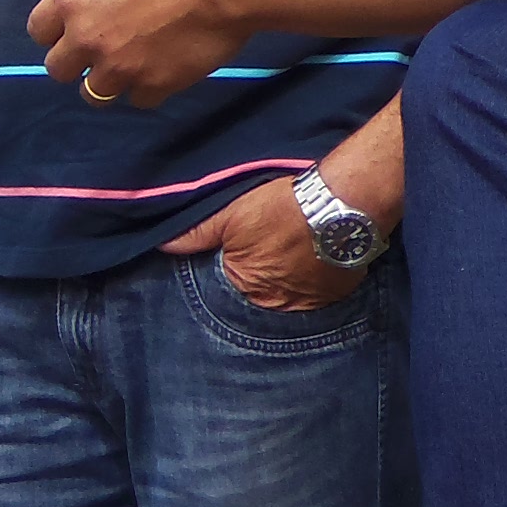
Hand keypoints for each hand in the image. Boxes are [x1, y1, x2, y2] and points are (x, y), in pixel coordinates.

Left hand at [24, 0, 249, 108]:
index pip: (38, 30)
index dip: (53, 27)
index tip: (72, 23)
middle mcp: (88, 39)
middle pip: (58, 69)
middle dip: (75, 59)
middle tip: (100, 45)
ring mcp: (120, 67)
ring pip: (93, 94)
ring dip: (106, 79)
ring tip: (127, 63)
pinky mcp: (155, 85)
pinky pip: (138, 100)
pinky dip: (145, 88)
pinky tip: (158, 69)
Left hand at [162, 171, 360, 309]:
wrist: (342, 204)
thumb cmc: (284, 207)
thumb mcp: (231, 214)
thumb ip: (197, 232)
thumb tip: (163, 243)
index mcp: (246, 285)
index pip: (231, 281)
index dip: (237, 261)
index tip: (249, 244)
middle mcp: (277, 303)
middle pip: (262, 290)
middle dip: (264, 272)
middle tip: (274, 244)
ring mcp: (311, 302)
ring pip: (292, 291)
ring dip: (291, 277)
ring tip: (297, 248)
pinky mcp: (339, 293)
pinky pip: (322, 290)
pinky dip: (318, 277)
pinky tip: (318, 255)